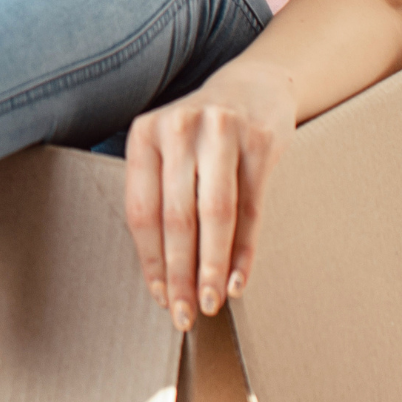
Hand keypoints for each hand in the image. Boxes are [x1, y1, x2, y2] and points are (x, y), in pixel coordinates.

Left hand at [124, 64, 293, 328]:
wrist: (255, 85)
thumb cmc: (203, 133)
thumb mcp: (169, 150)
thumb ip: (162, 197)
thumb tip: (164, 276)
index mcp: (145, 133)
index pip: (142, 210)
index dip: (151, 260)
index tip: (161, 297)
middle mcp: (179, 128)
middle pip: (176, 217)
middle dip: (180, 273)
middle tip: (185, 315)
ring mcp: (221, 131)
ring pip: (214, 214)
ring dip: (211, 267)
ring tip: (211, 303)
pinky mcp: (260, 141)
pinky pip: (251, 208)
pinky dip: (244, 250)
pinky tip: (238, 280)